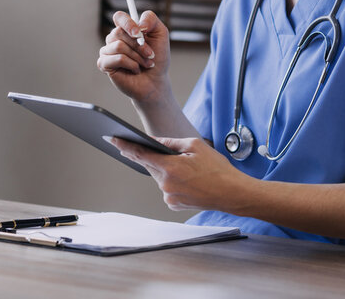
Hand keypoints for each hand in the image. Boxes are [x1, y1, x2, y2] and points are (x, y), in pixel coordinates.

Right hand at [97, 10, 170, 103]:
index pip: (119, 17)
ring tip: (145, 64)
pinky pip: (117, 58)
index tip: (139, 33)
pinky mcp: (104, 63)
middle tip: (151, 54)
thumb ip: (151, 20)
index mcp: (125, 29)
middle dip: (139, 45)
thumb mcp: (161, 34)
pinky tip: (135, 70)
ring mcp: (107, 51)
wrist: (156, 81)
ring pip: (119, 46)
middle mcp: (114, 38)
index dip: (128, 23)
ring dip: (137, 57)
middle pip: (119, 32)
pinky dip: (131, 65)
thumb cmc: (157, 58)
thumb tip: (139, 23)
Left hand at [106, 136, 251, 210]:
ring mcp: (169, 197)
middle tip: (174, 156)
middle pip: (150, 166)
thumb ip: (172, 143)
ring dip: (167, 171)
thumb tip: (155, 141)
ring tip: (189, 170)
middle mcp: (165, 184)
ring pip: (160, 177)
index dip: (125, 146)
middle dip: (157, 158)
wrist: (231, 193)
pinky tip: (189, 181)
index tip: (113, 139)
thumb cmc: (217, 169)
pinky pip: (167, 189)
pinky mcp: (173, 205)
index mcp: (170, 167)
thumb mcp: (196, 146)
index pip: (140, 154)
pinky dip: (173, 182)